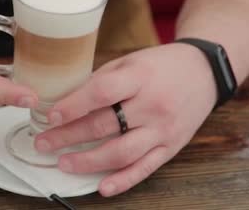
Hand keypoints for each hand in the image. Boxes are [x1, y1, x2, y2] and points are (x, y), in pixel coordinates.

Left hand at [35, 44, 216, 195]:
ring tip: (64, 162)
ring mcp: (163, 129)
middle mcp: (152, 105)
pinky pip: (145, 168)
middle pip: (105, 125)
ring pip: (121, 152)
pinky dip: (122, 181)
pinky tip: (102, 187)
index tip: (51, 115)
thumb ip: (103, 80)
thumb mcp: (131, 61)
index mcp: (140, 77)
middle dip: (69, 136)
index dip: (73, 106)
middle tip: (44, 142)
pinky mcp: (171, 147)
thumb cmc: (163, 65)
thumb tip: (68, 102)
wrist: (204, 73)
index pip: (101, 93)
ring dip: (88, 161)